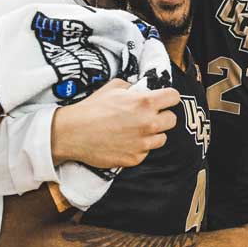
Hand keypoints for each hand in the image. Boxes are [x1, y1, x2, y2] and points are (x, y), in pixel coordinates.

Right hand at [52, 79, 179, 168]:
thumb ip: (133, 88)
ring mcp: (143, 143)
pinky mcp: (135, 158)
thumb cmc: (92, 108)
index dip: (169, 97)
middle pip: (172, 120)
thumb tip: (141, 90)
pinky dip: (139, 147)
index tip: (164, 99)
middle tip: (150, 116)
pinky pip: (146, 151)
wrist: (73, 133)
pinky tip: (126, 141)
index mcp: (145, 102)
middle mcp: (148, 123)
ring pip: (162, 138)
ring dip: (153, 134)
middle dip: (163, 116)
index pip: (174, 97)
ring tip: (136, 130)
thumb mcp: (113, 87)